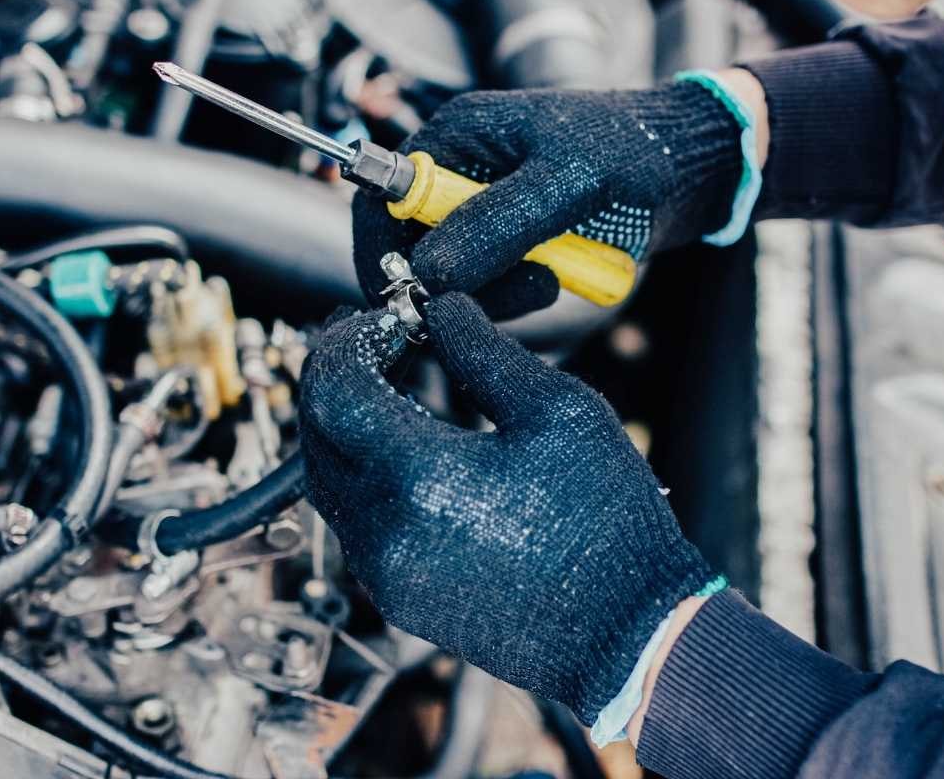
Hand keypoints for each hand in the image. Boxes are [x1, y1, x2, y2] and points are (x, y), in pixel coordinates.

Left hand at [299, 293, 716, 721]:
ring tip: (388, 386)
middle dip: (335, 376)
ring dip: (344, 425)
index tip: (378, 317)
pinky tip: (406, 448)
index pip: (335, 388)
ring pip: (326, 479)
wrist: (627, 634)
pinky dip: (363, 473)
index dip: (346, 341)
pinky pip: (353, 522)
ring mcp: (384, 572)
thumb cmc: (605, 522)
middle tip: (373, 340)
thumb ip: (484, 352)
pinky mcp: (397, 597)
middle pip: (316, 431)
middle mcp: (383, 531)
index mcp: (419, 477)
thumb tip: (442, 309)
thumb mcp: (558, 411)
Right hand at [352, 79, 746, 318]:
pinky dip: (519, 295)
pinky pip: (492, 289)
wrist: (693, 170)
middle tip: (516, 288)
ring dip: (497, 294)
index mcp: (456, 136)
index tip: (407, 297)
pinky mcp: (513, 244)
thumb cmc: (636, 155)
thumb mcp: (566, 184)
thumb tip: (427, 273)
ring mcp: (487, 212)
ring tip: (552, 274)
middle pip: (414, 247)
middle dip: (453, 282)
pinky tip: (559, 276)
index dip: (382, 251)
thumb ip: (496, 226)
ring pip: (453, 278)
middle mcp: (462, 173)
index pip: (382, 198)